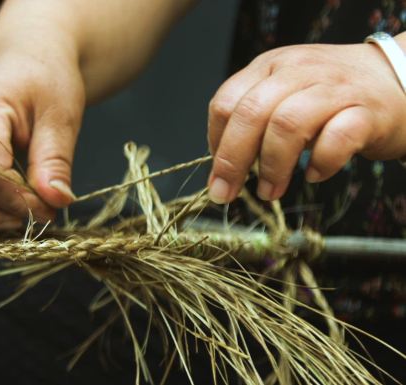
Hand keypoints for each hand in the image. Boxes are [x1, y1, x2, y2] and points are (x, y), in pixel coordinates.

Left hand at [207, 42, 405, 203]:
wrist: (398, 79)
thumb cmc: (330, 95)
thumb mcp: (284, 92)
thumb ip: (254, 118)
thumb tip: (222, 164)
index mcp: (270, 67)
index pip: (226, 101)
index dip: (216, 141)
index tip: (217, 172)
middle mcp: (298, 71)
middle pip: (251, 113)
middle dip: (232, 160)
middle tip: (226, 192)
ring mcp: (334, 89)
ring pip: (288, 124)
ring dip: (272, 166)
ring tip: (270, 191)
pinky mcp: (367, 112)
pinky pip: (337, 139)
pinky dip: (320, 163)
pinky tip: (313, 175)